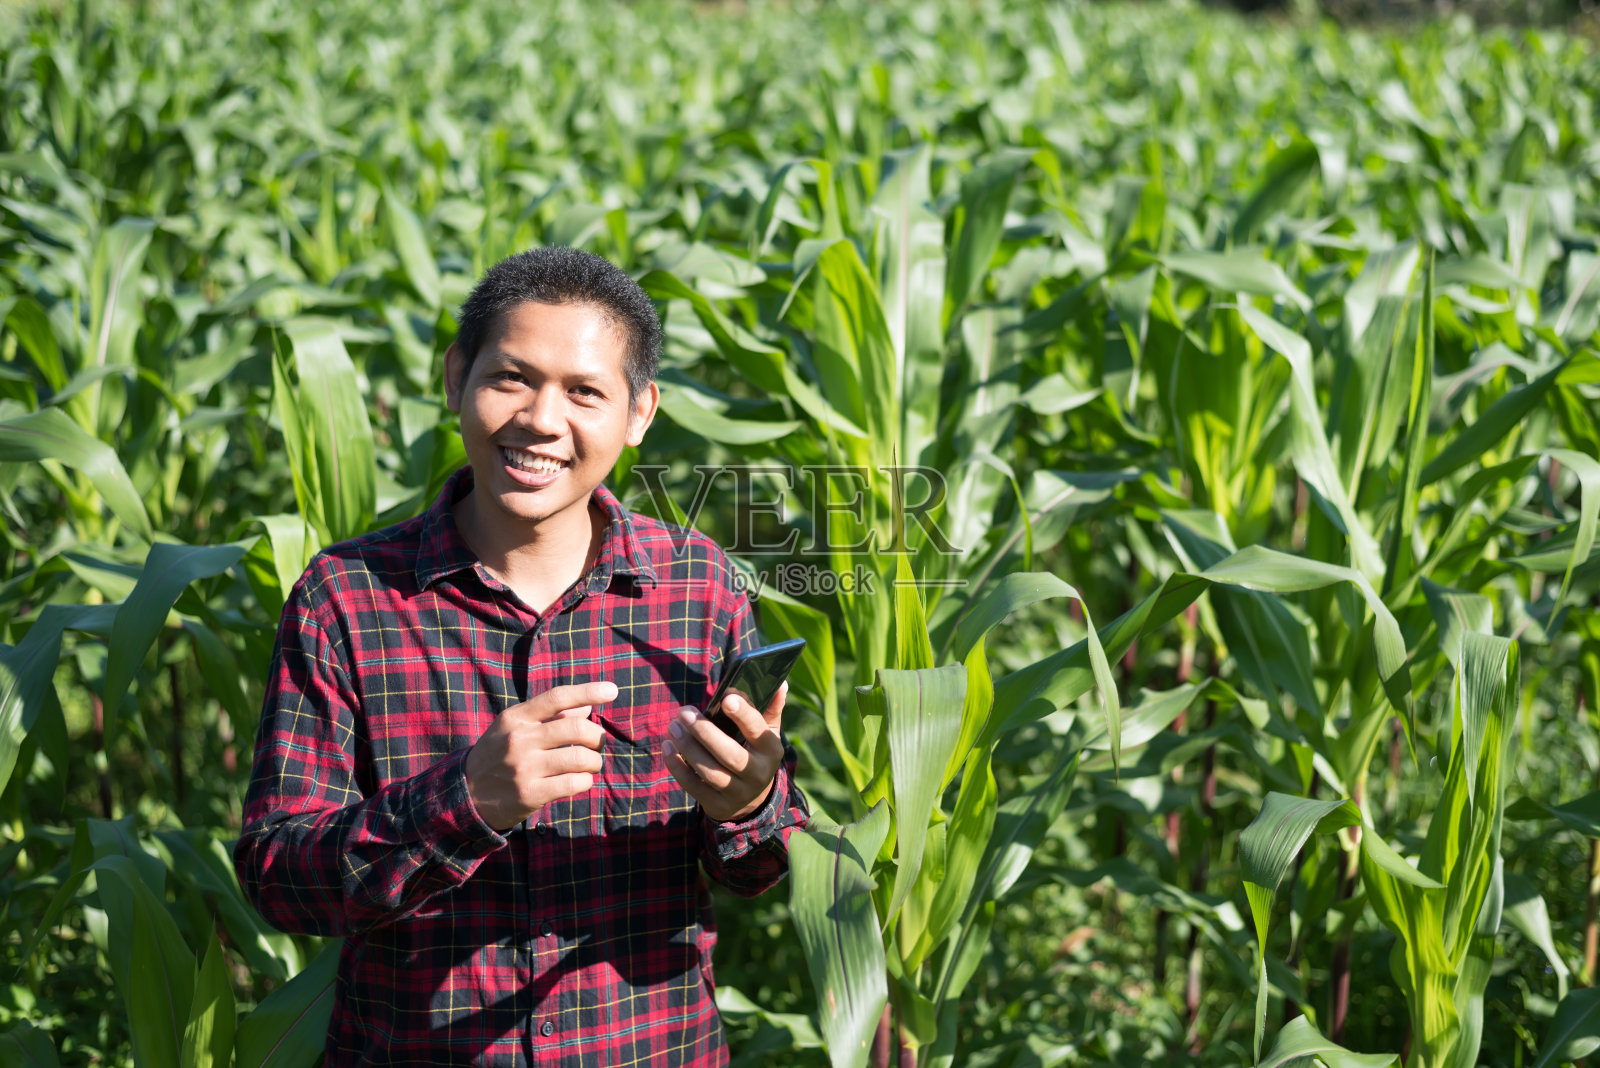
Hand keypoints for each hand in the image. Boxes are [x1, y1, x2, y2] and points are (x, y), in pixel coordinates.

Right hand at [465, 681, 615, 830]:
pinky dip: (586, 781)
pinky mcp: (529, 794)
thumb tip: (587, 704)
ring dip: (594, 762)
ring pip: (580, 758)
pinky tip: (581, 780)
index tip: (611, 691)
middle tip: (597, 743)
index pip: (557, 697)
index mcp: (516, 717)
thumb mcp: (515, 727)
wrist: (466, 793)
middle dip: (597, 736)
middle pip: (577, 728)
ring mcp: (523, 768)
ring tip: (591, 764)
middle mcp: (519, 739)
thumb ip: (550, 714)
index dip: (588, 691)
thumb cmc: (500, 754)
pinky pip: (574, 784)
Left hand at [661, 681, 786, 822]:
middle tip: (684, 712)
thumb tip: (780, 682)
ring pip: (709, 771)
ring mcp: (737, 793)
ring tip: (673, 727)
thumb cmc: (755, 753)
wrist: (752, 798)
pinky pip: (694, 786)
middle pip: (730, 754)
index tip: (726, 697)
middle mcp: (757, 774)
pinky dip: (678, 767)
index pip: (759, 731)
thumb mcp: (767, 733)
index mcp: (771, 751)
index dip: (743, 715)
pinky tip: (667, 747)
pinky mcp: (717, 806)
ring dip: (688, 747)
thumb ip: (771, 707)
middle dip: (705, 732)